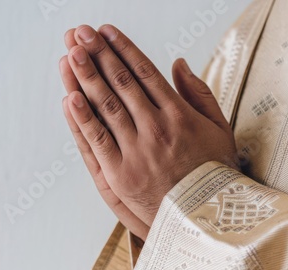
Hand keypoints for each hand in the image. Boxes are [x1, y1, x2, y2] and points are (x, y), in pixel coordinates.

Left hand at [59, 25, 238, 239]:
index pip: (144, 72)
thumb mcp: (219, 129)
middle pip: (120, 84)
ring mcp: (135, 151)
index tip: (105, 31)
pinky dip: (81, 119)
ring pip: (105, 107)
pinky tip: (68, 97)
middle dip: (98, 55)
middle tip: (79, 33)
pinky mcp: (119, 174)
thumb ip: (199, 93)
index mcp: (178, 114)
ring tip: (70, 54)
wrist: (207, 220)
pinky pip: (96, 141)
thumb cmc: (213, 173)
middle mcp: (155, 128)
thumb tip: (178, 62)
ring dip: (85, 79)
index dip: (122, 49)